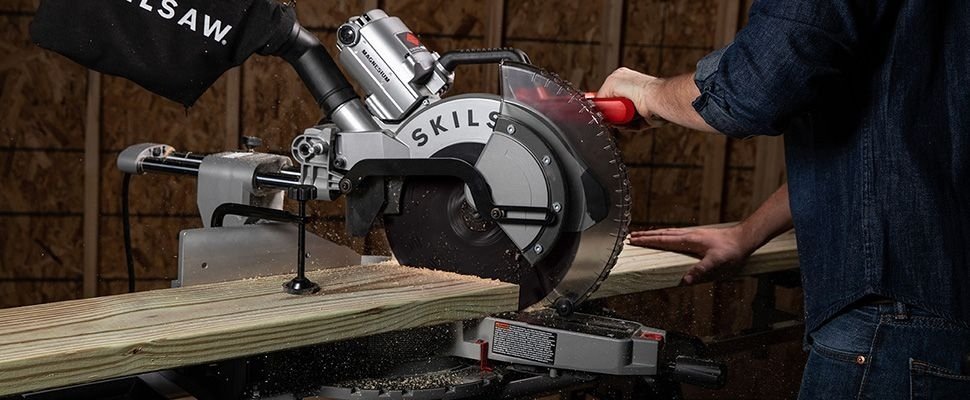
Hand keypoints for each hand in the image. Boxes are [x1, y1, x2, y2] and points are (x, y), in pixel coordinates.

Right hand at [597, 67, 661, 119]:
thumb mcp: (610, 84)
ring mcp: (638, 104)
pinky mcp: (645, 116)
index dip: (603, 102)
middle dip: (611, 114)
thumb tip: (595, 105)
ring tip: (622, 119)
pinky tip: (629, 124)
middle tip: (610, 116)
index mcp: (622, 79)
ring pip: (621, 118)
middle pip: (613, 107)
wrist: (656, 101)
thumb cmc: (639, 89)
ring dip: (619, 122)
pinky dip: (629, 127)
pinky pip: (631, 125)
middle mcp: (631, 90)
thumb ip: (599, 95)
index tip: (599, 109)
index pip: (606, 93)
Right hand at [628, 225, 757, 284]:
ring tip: (644, 235)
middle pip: (662, 234)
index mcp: (689, 240)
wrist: (744, 239)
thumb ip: (701, 271)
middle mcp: (689, 234)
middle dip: (646, 235)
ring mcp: (693, 234)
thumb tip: (685, 280)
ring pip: (668, 232)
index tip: (633, 240)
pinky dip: (665, 234)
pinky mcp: (698, 235)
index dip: (647, 240)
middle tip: (631, 236)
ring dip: (654, 234)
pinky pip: (675, 233)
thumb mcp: (717, 263)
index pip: (663, 240)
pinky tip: (667, 237)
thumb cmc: (732, 251)